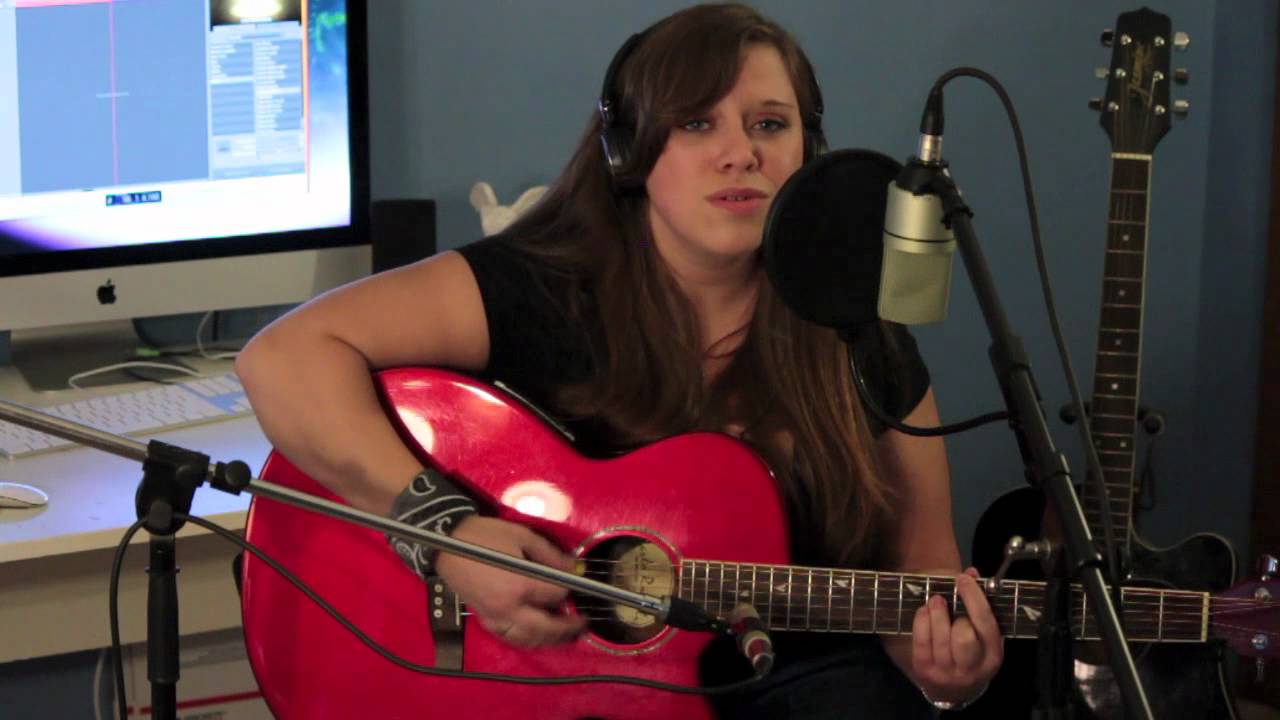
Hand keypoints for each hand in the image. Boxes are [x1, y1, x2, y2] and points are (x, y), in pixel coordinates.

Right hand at [434, 516, 587, 647]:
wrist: (447, 544)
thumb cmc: (486, 537)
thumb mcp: (523, 537)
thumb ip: (550, 555)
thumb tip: (574, 568)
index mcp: (520, 585)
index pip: (555, 595)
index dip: (570, 590)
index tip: (578, 585)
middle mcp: (509, 607)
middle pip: (546, 627)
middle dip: (567, 628)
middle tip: (582, 623)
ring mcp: (495, 617)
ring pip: (528, 639)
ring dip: (549, 639)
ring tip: (565, 634)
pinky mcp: (485, 619)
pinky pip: (510, 638)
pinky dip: (527, 640)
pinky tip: (536, 634)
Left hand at [908, 567, 1002, 705]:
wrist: (954, 691)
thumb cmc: (972, 653)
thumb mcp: (983, 634)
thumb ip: (979, 603)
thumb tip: (971, 572)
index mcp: (992, 655)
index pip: (986, 624)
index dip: (974, 598)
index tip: (963, 579)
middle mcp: (972, 668)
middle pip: (964, 636)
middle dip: (955, 614)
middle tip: (948, 602)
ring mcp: (947, 672)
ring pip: (940, 638)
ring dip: (935, 613)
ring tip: (935, 600)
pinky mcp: (925, 671)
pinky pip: (921, 642)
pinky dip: (921, 621)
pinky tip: (924, 611)